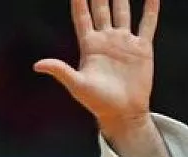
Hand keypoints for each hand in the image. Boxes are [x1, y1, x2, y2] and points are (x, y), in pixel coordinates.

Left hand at [33, 0, 158, 132]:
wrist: (123, 113)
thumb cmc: (97, 102)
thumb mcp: (77, 85)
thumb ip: (60, 70)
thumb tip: (37, 65)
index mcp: (89, 46)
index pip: (82, 16)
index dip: (79, 0)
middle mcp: (106, 39)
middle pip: (101, 8)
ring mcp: (124, 42)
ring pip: (122, 11)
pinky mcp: (141, 48)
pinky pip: (147, 24)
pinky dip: (151, 9)